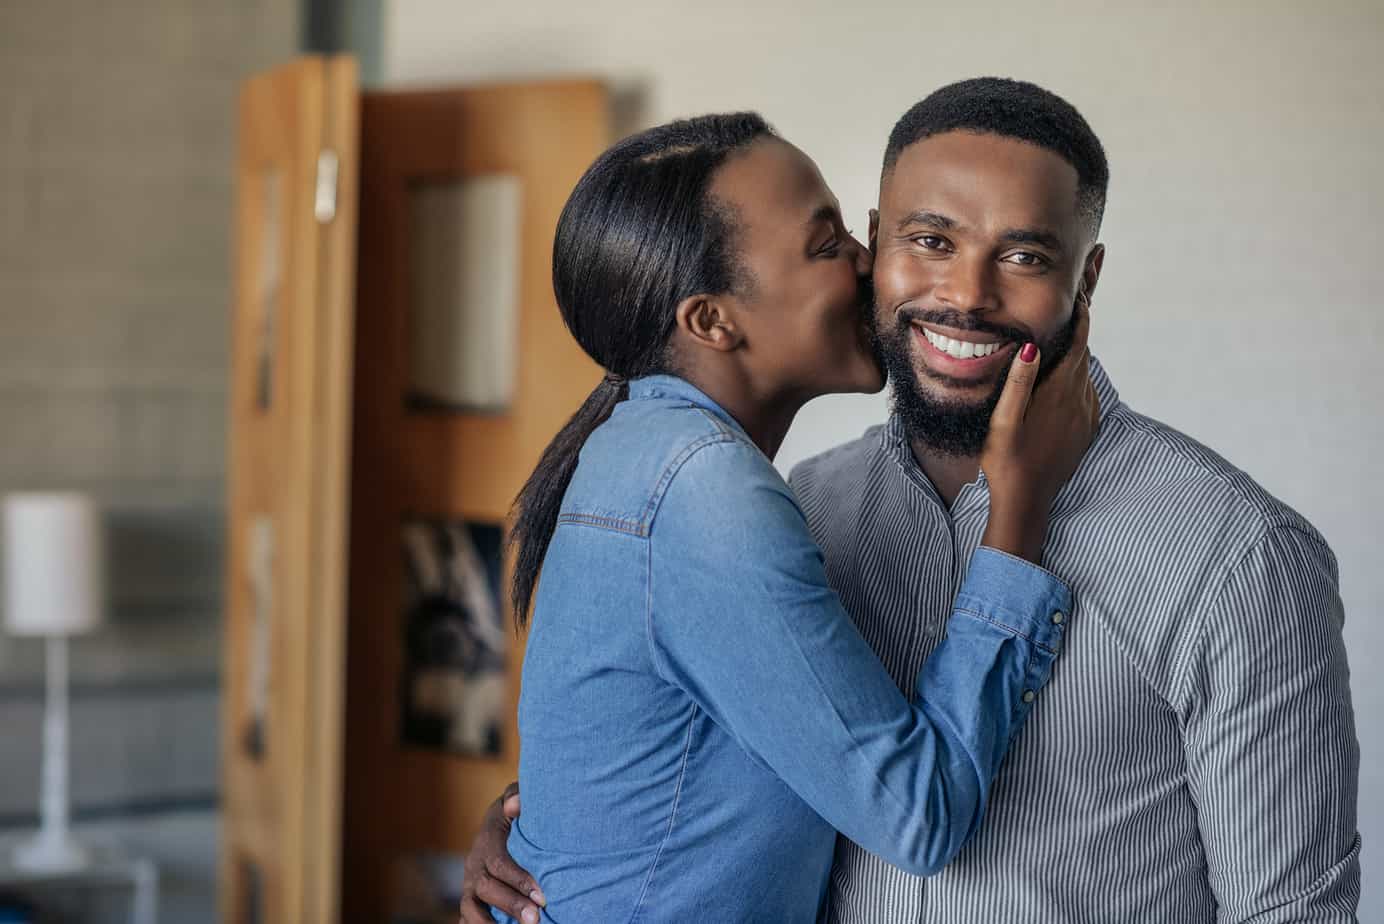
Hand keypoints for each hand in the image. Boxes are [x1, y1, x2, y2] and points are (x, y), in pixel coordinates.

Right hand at [459, 782, 544, 923]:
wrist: (498, 824)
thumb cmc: (514, 812)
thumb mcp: (514, 797)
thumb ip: (516, 796)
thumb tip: (516, 804)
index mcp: (486, 842)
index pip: (498, 864)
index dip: (518, 880)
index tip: (541, 894)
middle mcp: (474, 866)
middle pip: (487, 889)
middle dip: (511, 904)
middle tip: (536, 918)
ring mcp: (470, 885)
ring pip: (470, 909)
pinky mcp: (471, 900)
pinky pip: (466, 919)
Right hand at [979, 300, 1098, 562]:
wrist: (1027, 501)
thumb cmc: (1007, 460)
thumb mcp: (1004, 419)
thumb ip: (1019, 381)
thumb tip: (1034, 347)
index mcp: (1060, 394)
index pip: (1079, 345)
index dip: (1081, 319)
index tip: (1080, 297)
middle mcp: (1079, 403)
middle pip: (1084, 357)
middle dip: (1079, 333)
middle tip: (1071, 311)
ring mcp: (1085, 419)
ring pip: (1085, 377)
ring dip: (1076, 359)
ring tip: (1060, 344)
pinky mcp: (1085, 433)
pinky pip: (1086, 397)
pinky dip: (1077, 382)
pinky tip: (1062, 384)